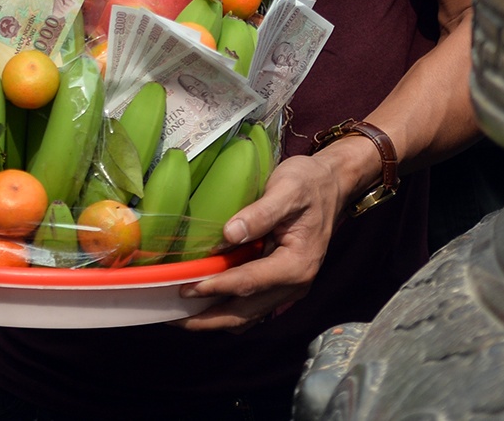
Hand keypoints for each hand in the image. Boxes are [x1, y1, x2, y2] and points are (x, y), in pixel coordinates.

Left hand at [175, 153, 346, 331]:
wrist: (331, 185)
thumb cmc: (309, 183)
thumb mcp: (288, 189)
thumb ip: (261, 212)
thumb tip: (230, 233)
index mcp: (297, 264)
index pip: (250, 283)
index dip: (216, 287)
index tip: (185, 288)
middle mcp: (294, 284)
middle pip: (246, 312)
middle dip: (208, 319)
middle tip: (172, 318)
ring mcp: (288, 287)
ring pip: (247, 315)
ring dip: (215, 320)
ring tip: (180, 316)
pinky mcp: (280, 283)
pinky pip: (251, 306)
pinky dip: (226, 309)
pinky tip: (203, 302)